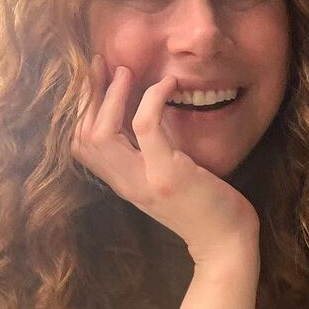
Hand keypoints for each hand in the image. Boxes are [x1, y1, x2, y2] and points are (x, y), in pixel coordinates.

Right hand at [72, 55, 259, 265]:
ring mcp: (145, 182)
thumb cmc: (206, 208)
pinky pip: (146, 126)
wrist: (227, 244)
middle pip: (84, 138)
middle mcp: (127, 185)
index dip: (82, 110)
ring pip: (103, 134)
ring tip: (127, 71)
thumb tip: (145, 113)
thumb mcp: (168, 177)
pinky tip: (168, 84)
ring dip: (112, 95)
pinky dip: (152, 98)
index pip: (82, 147)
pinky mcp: (168, 175)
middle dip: (88, 96)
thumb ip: (151, 153)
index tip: (95, 80)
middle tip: (102, 65)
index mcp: (124, 185)